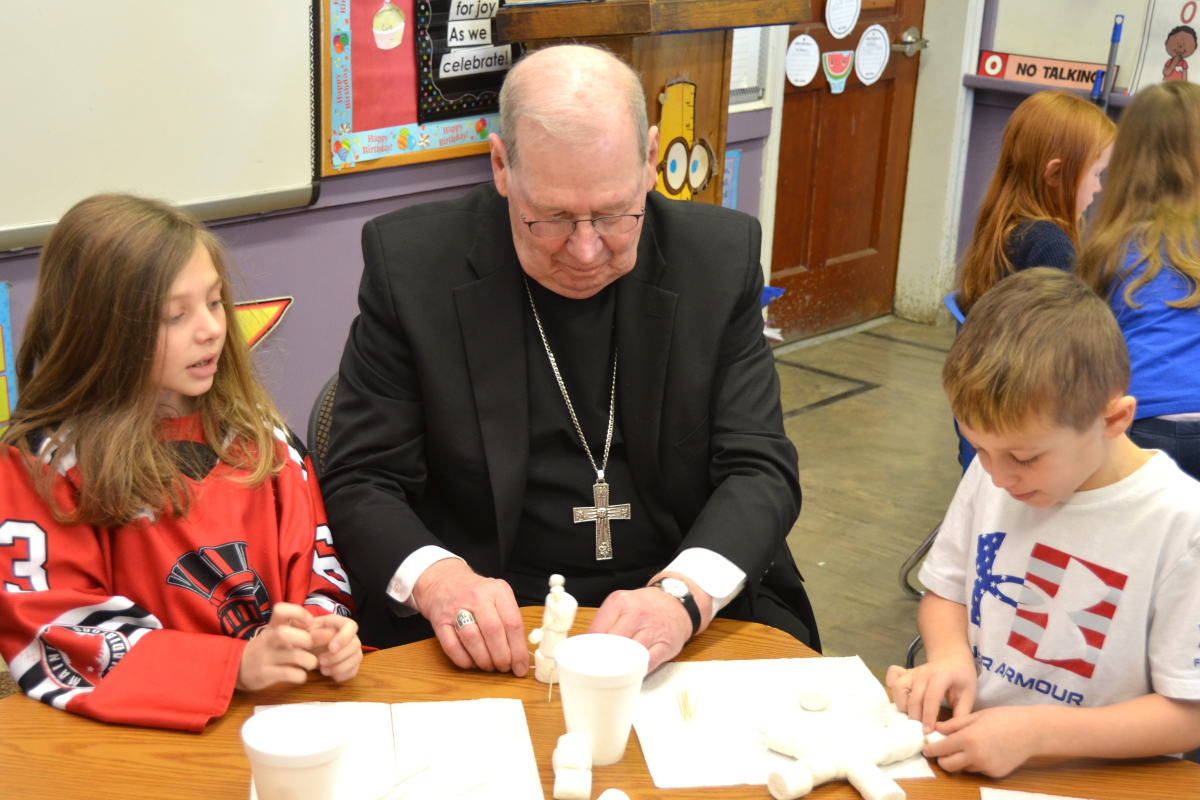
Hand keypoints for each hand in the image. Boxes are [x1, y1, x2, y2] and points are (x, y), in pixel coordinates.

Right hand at [237, 603, 317, 690]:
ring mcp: (265, 657)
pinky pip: (288, 674)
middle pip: (285, 633)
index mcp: (272, 626)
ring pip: (292, 655)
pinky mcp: (265, 674)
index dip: (298, 612)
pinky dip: (300, 675)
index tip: (310, 621)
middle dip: (305, 639)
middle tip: (311, 646)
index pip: (280, 610)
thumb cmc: (266, 649)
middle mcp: (268, 639)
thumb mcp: (279, 637)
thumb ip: (302, 633)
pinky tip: (301, 675)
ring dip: (309, 660)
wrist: (238, 668)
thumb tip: (329, 632)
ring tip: (312, 663)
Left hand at [308, 614, 362, 681]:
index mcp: (338, 623)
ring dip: (340, 667)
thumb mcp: (302, 630)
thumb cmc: (304, 635)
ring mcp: (352, 650)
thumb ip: (309, 629)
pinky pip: (354, 671)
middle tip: (321, 661)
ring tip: (323, 670)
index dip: (344, 637)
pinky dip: (343, 675)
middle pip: (355, 644)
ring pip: (357, 658)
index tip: (331, 648)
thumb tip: (320, 634)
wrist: (303, 648)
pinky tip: (329, 675)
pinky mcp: (351, 664)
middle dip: (339, 656)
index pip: (351, 626)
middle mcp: (349, 636)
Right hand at [412, 559, 527, 675]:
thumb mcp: (499, 597)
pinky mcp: (439, 621)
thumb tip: (521, 655)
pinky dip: (464, 660)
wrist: (445, 582)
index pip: (513, 622)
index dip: (519, 650)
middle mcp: (477, 596)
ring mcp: (456, 608)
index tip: (521, 667)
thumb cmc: (478, 596)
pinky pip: (451, 646)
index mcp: (498, 590)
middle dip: (502, 657)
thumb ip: (510, 620)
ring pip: (472, 638)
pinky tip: (471, 663)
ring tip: (489, 666)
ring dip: (484, 660)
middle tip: (505, 668)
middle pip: (493, 631)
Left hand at [587, 574, 711, 671]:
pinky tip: (630, 673)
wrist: (676, 602)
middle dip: (601, 658)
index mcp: (620, 602)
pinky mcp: (666, 645)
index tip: (582, 659)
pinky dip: (638, 670)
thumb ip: (605, 622)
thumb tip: (585, 646)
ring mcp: (653, 630)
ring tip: (609, 674)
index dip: (588, 648)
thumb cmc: (644, 606)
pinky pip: (648, 662)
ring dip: (618, 666)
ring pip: (630, 654)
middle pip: (612, 643)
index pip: (596, 630)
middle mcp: (636, 614)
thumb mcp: (622, 604)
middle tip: (594, 669)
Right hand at [886, 651, 976, 733]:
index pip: (931, 698)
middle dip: (917, 718)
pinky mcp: (906, 673)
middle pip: (914, 699)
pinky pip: (892, 677)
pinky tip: (902, 698)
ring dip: (903, 706)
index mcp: (941, 676)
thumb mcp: (968, 695)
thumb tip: (950, 733)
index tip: (928, 732)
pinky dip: (892, 688)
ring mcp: (913, 671)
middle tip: (923, 728)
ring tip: (914, 715)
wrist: (953, 659)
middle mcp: (924, 672)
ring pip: (898, 689)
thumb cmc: (962, 677)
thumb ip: (961, 714)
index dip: (928, 717)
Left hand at [924, 706, 1039, 776]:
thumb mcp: (976, 716)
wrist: (1032, 731)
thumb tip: (936, 727)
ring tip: (967, 746)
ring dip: (959, 760)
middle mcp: (975, 756)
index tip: (926, 749)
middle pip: (948, 766)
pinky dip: (975, 762)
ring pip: (963, 768)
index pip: (941, 749)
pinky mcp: (995, 774)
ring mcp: (986, 767)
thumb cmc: (1004, 717)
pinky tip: (984, 750)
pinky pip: (978, 770)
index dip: (931, 750)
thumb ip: (954, 724)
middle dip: (942, 759)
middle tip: (942, 751)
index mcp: (968, 739)